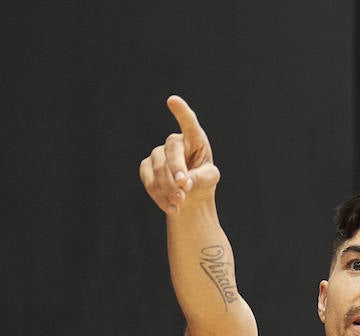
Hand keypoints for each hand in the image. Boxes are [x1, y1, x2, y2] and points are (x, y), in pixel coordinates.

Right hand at [139, 95, 218, 213]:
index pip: (189, 124)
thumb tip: (186, 182)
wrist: (188, 197)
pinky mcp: (146, 167)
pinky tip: (172, 208)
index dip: (182, 113)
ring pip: (159, 168)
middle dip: (177, 169)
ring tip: (181, 202)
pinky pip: (150, 181)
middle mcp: (174, 143)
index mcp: (194, 140)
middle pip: (172, 150)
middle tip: (185, 186)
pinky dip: (161, 196)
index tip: (172, 100)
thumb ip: (203, 177)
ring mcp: (157, 153)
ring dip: (171, 188)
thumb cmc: (203, 181)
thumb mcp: (210, 179)